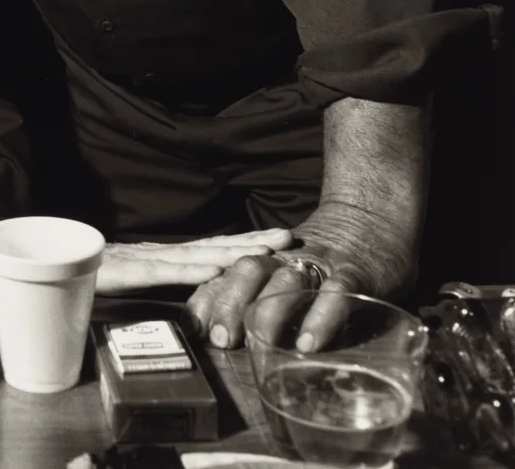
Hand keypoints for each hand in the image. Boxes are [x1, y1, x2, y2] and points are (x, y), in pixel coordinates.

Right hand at [95, 228, 291, 293]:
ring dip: (235, 252)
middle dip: (253, 242)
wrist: (48, 258)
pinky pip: (166, 272)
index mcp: (163, 256)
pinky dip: (193, 270)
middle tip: (291, 238)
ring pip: (198, 256)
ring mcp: (147, 260)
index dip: (244, 244)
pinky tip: (217, 271)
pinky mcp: (129, 272)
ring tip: (268, 250)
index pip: (210, 249)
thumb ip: (155, 281)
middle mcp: (161, 253)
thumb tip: (186, 293)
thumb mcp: (131, 279)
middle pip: (214, 246)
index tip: (277, 243)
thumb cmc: (87, 272)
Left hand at [185, 203, 415, 349]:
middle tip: (220, 338)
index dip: (207, 298)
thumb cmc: (324, 259)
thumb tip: (219, 333)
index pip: (227, 274)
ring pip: (286, 280)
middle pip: (248, 271)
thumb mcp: (289, 273)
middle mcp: (286, 258)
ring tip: (258, 342)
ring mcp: (319, 263)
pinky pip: (336, 293)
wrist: (373, 219)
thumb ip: (260, 297)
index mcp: (266, 259)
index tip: (190, 326)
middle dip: (230, 303)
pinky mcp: (355, 273)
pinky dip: (320, 317)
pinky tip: (307, 343)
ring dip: (269, 311)